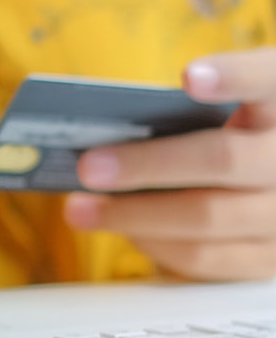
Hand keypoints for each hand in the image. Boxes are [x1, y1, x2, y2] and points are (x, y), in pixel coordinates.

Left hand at [65, 46, 275, 280]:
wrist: (268, 201)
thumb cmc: (226, 148)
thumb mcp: (220, 123)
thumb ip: (184, 121)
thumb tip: (104, 142)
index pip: (269, 80)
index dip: (234, 77)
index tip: (188, 77)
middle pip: (222, 159)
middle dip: (147, 164)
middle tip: (88, 166)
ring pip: (204, 217)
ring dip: (130, 214)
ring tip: (79, 208)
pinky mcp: (267, 260)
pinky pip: (201, 257)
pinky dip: (153, 243)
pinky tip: (122, 230)